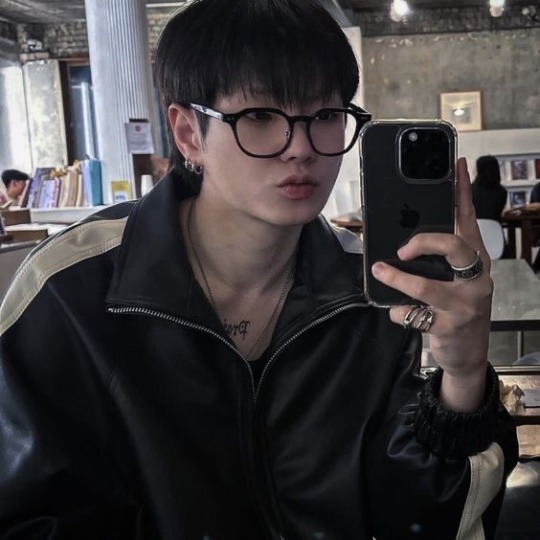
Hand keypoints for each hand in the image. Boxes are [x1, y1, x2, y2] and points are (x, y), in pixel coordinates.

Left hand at [371, 158, 491, 410]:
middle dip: (424, 241)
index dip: (462, 192)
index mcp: (474, 259)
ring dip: (398, 279)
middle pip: (454, 246)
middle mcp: (476, 277)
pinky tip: (397, 312)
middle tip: (402, 248)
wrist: (466, 352)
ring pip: (428, 286)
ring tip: (379, 270)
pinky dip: (400, 312)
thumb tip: (400, 240)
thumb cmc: (454, 307)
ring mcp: (467, 303)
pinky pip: (415, 315)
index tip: (456, 165)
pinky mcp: (451, 326)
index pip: (468, 220)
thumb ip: (436, 260)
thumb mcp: (452, 279)